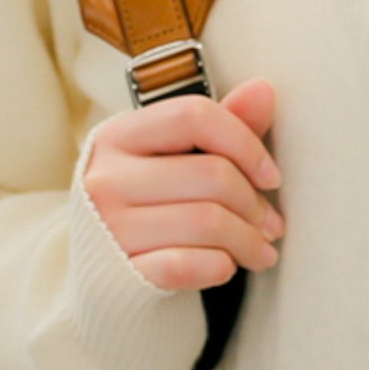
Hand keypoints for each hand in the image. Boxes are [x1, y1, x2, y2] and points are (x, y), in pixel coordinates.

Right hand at [81, 76, 283, 290]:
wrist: (95, 279)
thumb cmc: (144, 209)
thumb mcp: (169, 161)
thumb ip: (217, 127)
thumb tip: (263, 90)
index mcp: (117, 136)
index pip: (194, 116)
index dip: (246, 143)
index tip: (271, 176)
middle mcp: (106, 178)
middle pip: (211, 173)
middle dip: (256, 203)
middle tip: (273, 225)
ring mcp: (108, 228)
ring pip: (207, 221)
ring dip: (249, 240)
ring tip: (263, 250)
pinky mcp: (117, 275)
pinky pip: (187, 265)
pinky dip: (221, 266)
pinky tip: (229, 266)